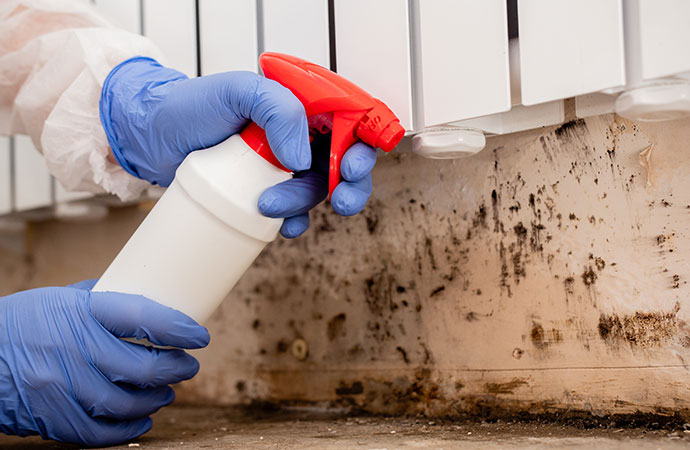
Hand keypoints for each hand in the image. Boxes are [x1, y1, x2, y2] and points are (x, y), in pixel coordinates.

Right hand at [0, 280, 209, 445]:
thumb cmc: (21, 322)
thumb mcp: (59, 298)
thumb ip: (101, 301)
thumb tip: (147, 301)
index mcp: (79, 312)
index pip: (142, 318)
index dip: (178, 329)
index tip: (199, 336)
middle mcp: (72, 349)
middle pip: (142, 367)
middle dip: (176, 369)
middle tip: (187, 367)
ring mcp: (60, 386)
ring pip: (126, 403)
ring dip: (156, 400)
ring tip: (166, 392)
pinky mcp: (51, 416)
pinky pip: (99, 433)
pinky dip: (127, 430)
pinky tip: (141, 420)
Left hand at [100, 57, 375, 237]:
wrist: (153, 138)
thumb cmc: (191, 106)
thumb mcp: (236, 91)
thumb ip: (277, 109)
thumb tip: (302, 158)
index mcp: (301, 104)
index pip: (349, 121)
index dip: (361, 146)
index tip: (350, 167)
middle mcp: (298, 134)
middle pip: (344, 161)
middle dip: (349, 184)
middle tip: (339, 199)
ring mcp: (283, 165)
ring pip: (317, 190)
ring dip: (305, 204)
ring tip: (269, 206)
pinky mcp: (267, 190)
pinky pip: (294, 211)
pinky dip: (294, 222)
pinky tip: (282, 229)